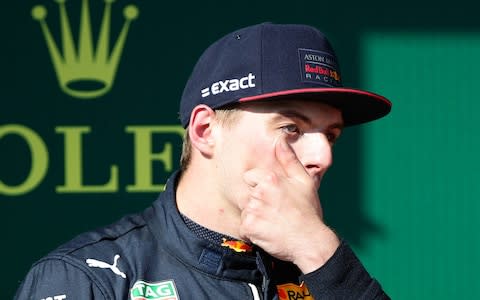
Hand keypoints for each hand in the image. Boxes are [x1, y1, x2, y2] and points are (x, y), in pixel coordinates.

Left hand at [240, 137, 339, 272]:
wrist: (311, 241)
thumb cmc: (308, 211)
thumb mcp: (303, 181)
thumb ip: (288, 159)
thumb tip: (280, 139)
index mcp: (270, 178)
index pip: (250, 177)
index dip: (260, 187)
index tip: (274, 198)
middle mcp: (260, 192)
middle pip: (247, 195)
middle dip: (257, 203)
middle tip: (276, 212)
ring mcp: (254, 210)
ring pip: (245, 211)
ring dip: (255, 218)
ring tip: (273, 223)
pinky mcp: (250, 227)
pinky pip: (244, 227)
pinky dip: (253, 232)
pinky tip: (268, 232)